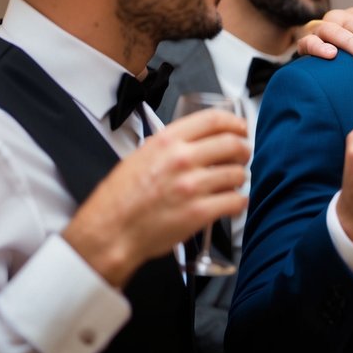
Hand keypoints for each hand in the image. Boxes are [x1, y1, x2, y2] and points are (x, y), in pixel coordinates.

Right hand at [63, 109, 249, 287]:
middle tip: (242, 157)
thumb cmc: (119, 199)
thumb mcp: (140, 156)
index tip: (241, 128)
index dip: (235, 123)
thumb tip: (196, 140)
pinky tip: (233, 204)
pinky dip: (239, 203)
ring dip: (239, 178)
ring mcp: (192, 186)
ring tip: (232, 183)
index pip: (214, 120)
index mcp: (167, 142)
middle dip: (243, 150)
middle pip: (233, 144)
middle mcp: (181, 160)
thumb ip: (170, 145)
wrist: (109, 233)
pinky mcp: (199, 212)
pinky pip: (235, 201)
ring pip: (238, 173)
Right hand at [298, 0, 352, 66]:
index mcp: (350, 15)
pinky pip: (309, 43)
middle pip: (352, 23)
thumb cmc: (346, 48)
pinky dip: (319, 47)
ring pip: (333, 31)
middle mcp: (334, 19)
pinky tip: (332, 55)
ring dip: (352, 44)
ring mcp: (318, 29)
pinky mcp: (303, 43)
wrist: (314, 63)